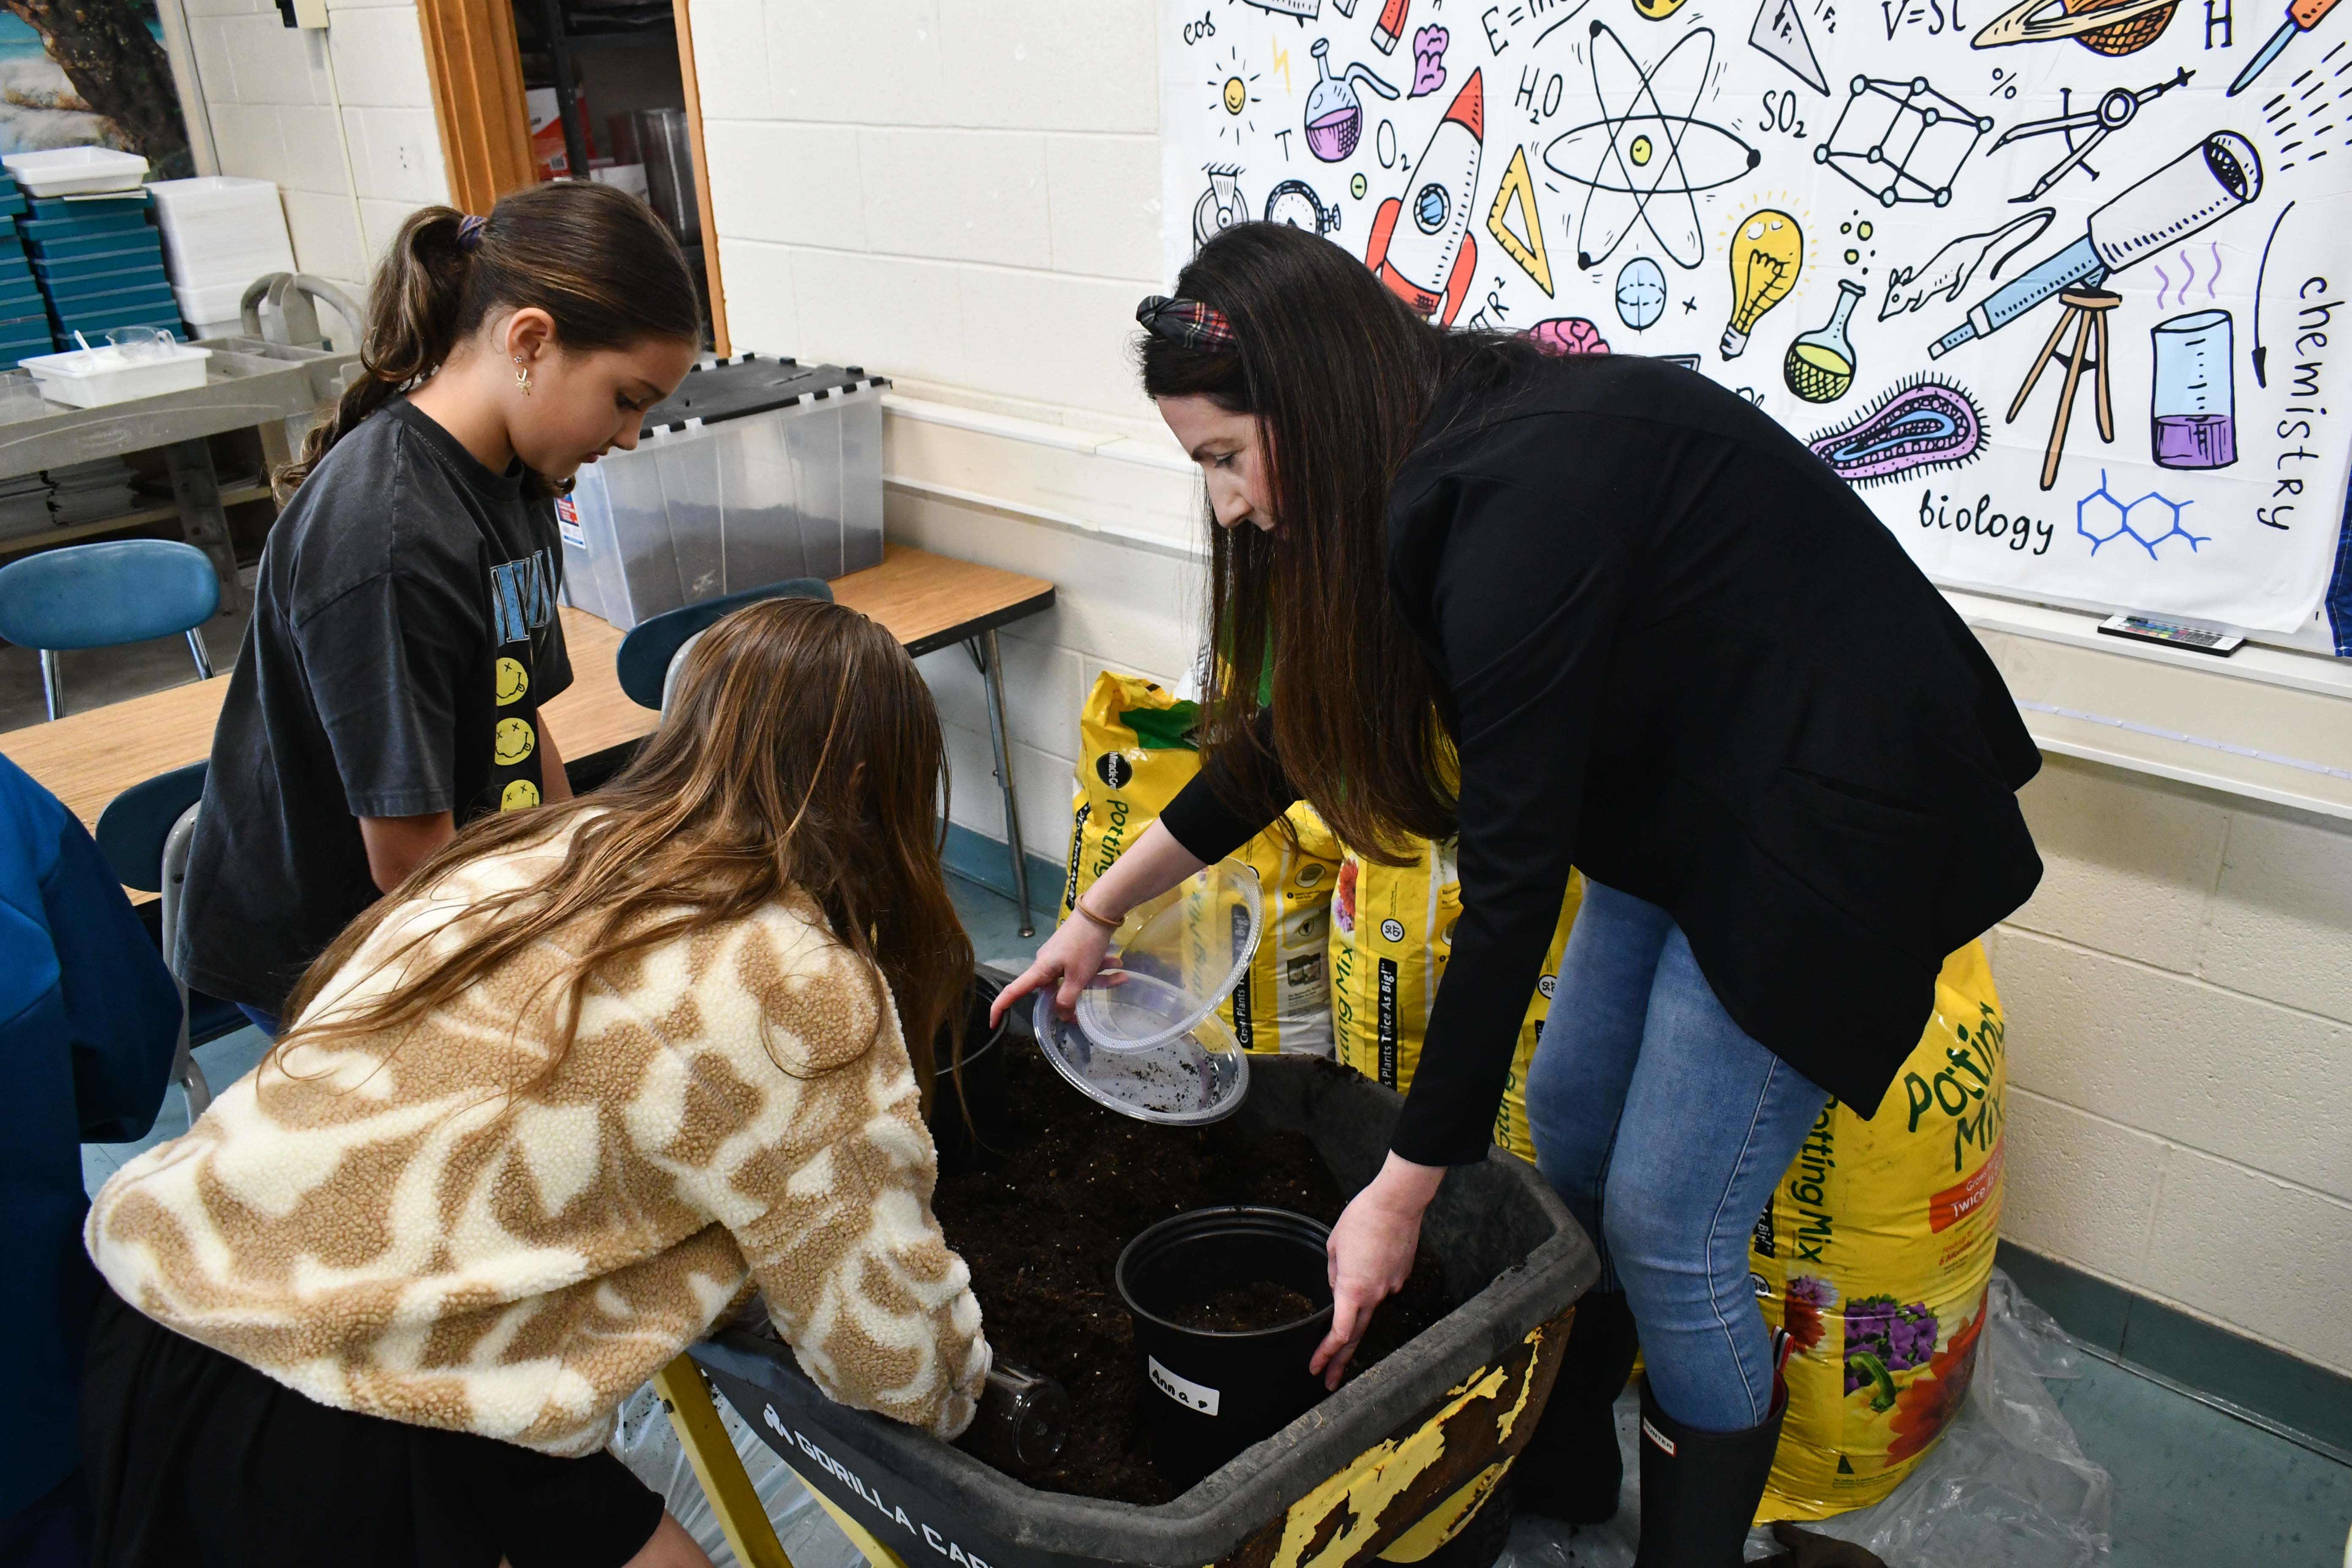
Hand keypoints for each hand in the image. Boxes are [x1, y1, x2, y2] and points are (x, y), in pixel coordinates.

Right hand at [990, 911, 1114, 1026]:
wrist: (1099, 910)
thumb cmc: (1084, 944)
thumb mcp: (1078, 977)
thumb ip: (1067, 999)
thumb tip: (1061, 1017)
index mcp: (1040, 970)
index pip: (1013, 992)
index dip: (1000, 1008)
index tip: (992, 1025)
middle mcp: (1046, 964)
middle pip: (1056, 990)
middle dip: (1079, 996)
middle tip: (1097, 1002)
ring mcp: (1059, 956)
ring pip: (1076, 977)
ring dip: (1099, 978)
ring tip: (1122, 975)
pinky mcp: (1072, 949)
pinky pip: (1083, 966)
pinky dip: (1100, 968)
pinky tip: (1119, 966)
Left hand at [1310, 1153, 1444, 1389]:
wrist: (1397, 1202)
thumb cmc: (1361, 1218)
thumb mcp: (1334, 1245)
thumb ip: (1333, 1273)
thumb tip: (1338, 1288)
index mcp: (1353, 1289)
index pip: (1340, 1333)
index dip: (1327, 1354)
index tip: (1316, 1368)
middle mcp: (1375, 1294)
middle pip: (1356, 1335)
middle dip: (1340, 1361)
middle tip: (1329, 1381)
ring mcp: (1392, 1286)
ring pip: (1371, 1306)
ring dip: (1358, 1308)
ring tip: (1352, 1279)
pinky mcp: (1403, 1274)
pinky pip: (1383, 1286)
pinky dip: (1373, 1282)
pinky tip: (1370, 1258)